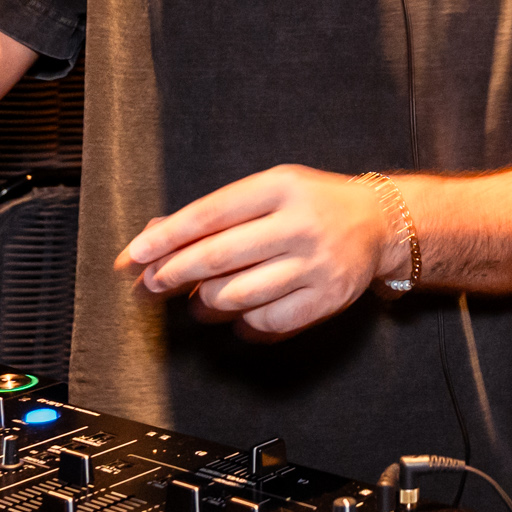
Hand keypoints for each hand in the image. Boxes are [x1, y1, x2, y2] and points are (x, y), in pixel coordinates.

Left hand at [119, 166, 394, 338]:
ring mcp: (316, 264)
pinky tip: (236, 317)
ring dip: (205, 304)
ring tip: (198, 303)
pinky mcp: (327, 298)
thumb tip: (155, 237)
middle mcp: (300, 224)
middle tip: (150, 286)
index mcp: (280, 187)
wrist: (378, 223)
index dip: (166, 238)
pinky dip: (242, 325)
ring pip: (238, 295)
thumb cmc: (310, 204)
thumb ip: (216, 212)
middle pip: (218, 257)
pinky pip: (268, 321)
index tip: (134, 256)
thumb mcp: (268, 190)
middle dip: (174, 274)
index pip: (209, 214)